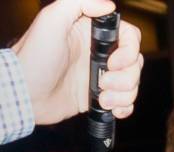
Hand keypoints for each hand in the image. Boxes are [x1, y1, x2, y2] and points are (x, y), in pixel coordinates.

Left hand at [12, 0, 142, 124]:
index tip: (112, 63)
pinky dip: (124, 107)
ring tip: (102, 99)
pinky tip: (111, 108)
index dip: (128, 52)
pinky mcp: (100, 97)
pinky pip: (125, 103)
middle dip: (126, 78)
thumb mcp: (51, 20)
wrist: (27, 94)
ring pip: (132, 85)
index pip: (130, 37)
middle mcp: (100, 55)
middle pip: (135, 64)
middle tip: (104, 83)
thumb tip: (109, 5)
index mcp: (93, 34)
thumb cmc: (34, 57)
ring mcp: (101, 77)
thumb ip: (78, 3)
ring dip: (123, 95)